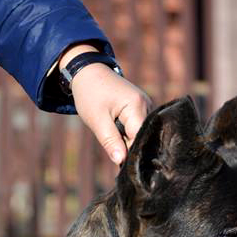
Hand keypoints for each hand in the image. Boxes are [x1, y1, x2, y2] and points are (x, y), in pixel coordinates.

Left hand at [60, 45, 151, 163]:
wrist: (89, 72)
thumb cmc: (90, 94)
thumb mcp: (97, 121)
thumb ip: (110, 141)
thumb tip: (121, 161)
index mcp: (137, 105)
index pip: (139, 138)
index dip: (130, 153)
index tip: (120, 164)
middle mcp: (147, 105)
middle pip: (142, 137)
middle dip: (128, 148)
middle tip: (113, 152)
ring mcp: (146, 106)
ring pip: (140, 134)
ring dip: (127, 141)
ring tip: (113, 137)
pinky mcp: (142, 108)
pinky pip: (138, 128)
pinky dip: (127, 134)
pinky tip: (117, 132)